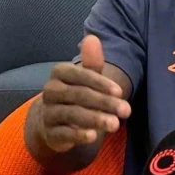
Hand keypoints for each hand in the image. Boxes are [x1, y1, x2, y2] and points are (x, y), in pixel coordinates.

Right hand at [39, 35, 131, 152]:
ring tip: (114, 125)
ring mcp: (48, 112)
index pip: (80, 75)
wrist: (54, 120)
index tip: (120, 92)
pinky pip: (63, 133)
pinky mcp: (50, 133)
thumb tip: (92, 37)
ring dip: (95, 119)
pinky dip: (78, 135)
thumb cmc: (77, 94)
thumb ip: (92, 62)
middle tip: (126, 111)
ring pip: (72, 114)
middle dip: (104, 103)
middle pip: (79, 95)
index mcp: (59, 73)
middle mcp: (50, 91)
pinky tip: (93, 136)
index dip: (101, 83)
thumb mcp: (87, 77)